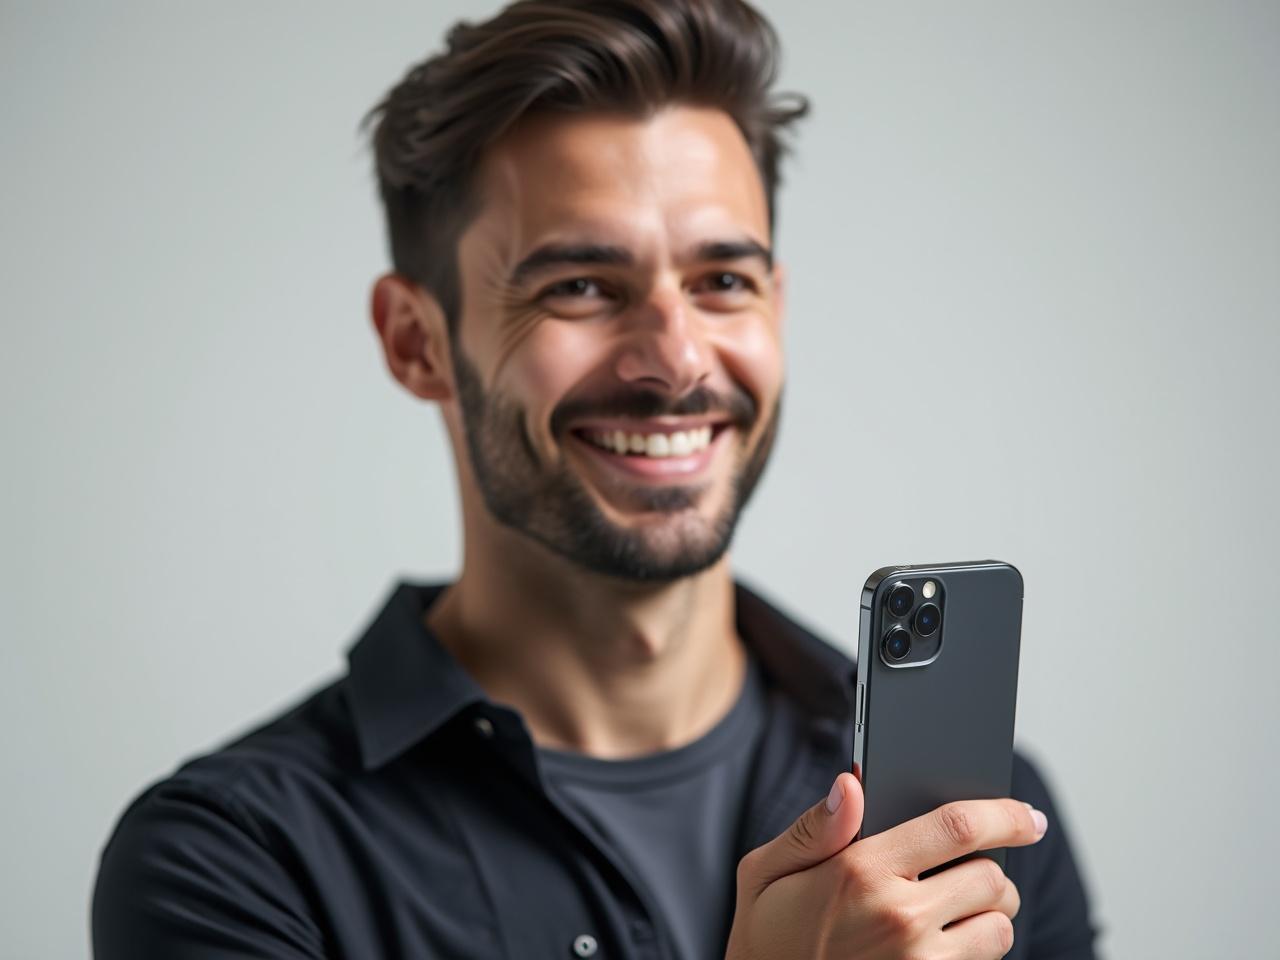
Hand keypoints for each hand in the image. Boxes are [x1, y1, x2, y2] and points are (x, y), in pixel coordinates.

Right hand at [724, 772, 1047, 958]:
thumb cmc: (767, 937)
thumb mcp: (766, 871)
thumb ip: (814, 826)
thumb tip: (852, 783)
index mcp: (860, 870)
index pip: (957, 828)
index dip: (1004, 815)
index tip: (1027, 817)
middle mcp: (899, 917)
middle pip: (990, 878)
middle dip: (991, 867)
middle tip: (969, 867)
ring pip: (998, 926)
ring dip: (987, 913)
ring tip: (952, 908)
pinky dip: (975, 949)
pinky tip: (940, 943)